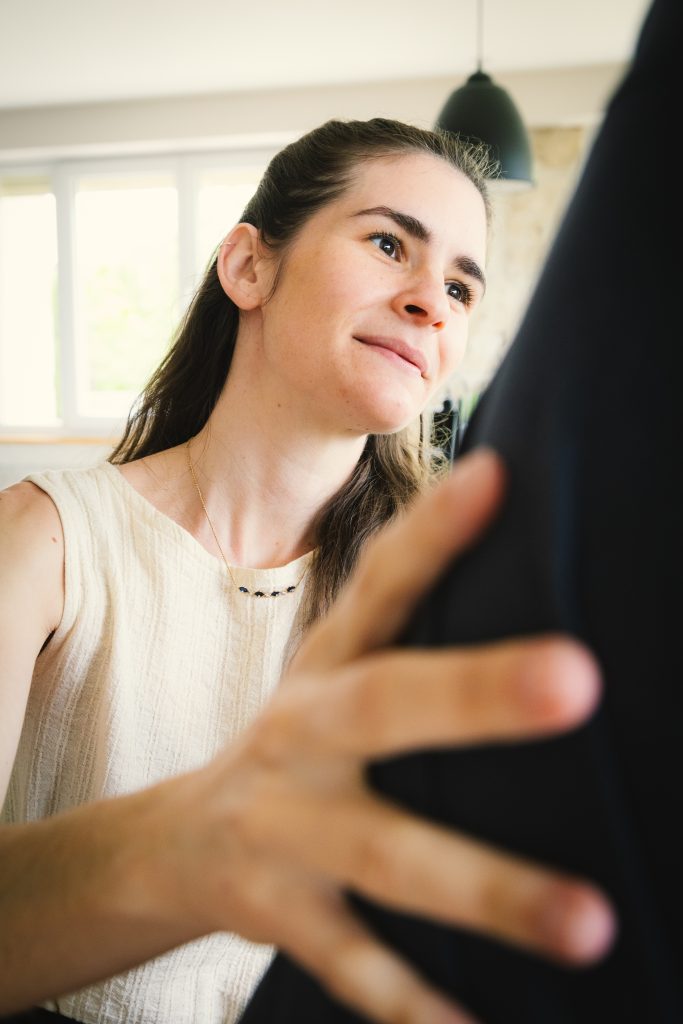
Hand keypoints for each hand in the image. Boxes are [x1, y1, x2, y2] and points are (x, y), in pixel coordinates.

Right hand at [171, 448, 615, 1023]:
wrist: (179, 840)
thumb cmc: (299, 740)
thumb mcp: (337, 671)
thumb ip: (407, 617)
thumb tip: (505, 507)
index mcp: (326, 666)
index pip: (379, 584)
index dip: (432, 530)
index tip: (500, 477)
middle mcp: (303, 735)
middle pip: (385, 704)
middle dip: (475, 692)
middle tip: (578, 678)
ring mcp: (287, 829)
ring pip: (388, 854)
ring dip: (485, 885)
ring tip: (590, 922)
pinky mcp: (279, 914)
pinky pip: (355, 964)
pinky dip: (416, 1006)